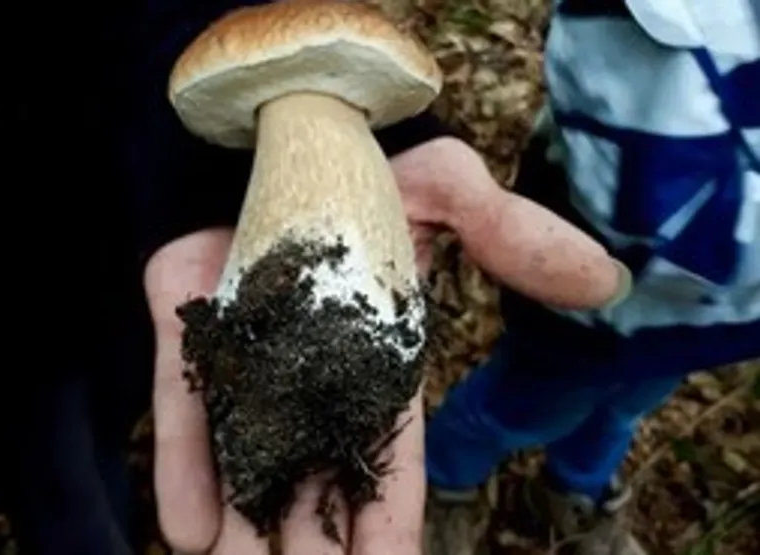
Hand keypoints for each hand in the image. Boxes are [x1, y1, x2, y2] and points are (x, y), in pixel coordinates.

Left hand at [144, 137, 627, 554]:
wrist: (286, 117)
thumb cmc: (373, 155)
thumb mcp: (450, 191)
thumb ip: (514, 237)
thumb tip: (603, 281)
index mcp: (374, 361)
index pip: (386, 462)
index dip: (387, 526)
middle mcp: (311, 371)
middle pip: (315, 480)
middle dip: (314, 545)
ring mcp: (247, 352)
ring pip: (249, 460)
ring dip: (249, 530)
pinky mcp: (191, 322)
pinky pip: (186, 406)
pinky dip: (188, 467)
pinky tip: (191, 532)